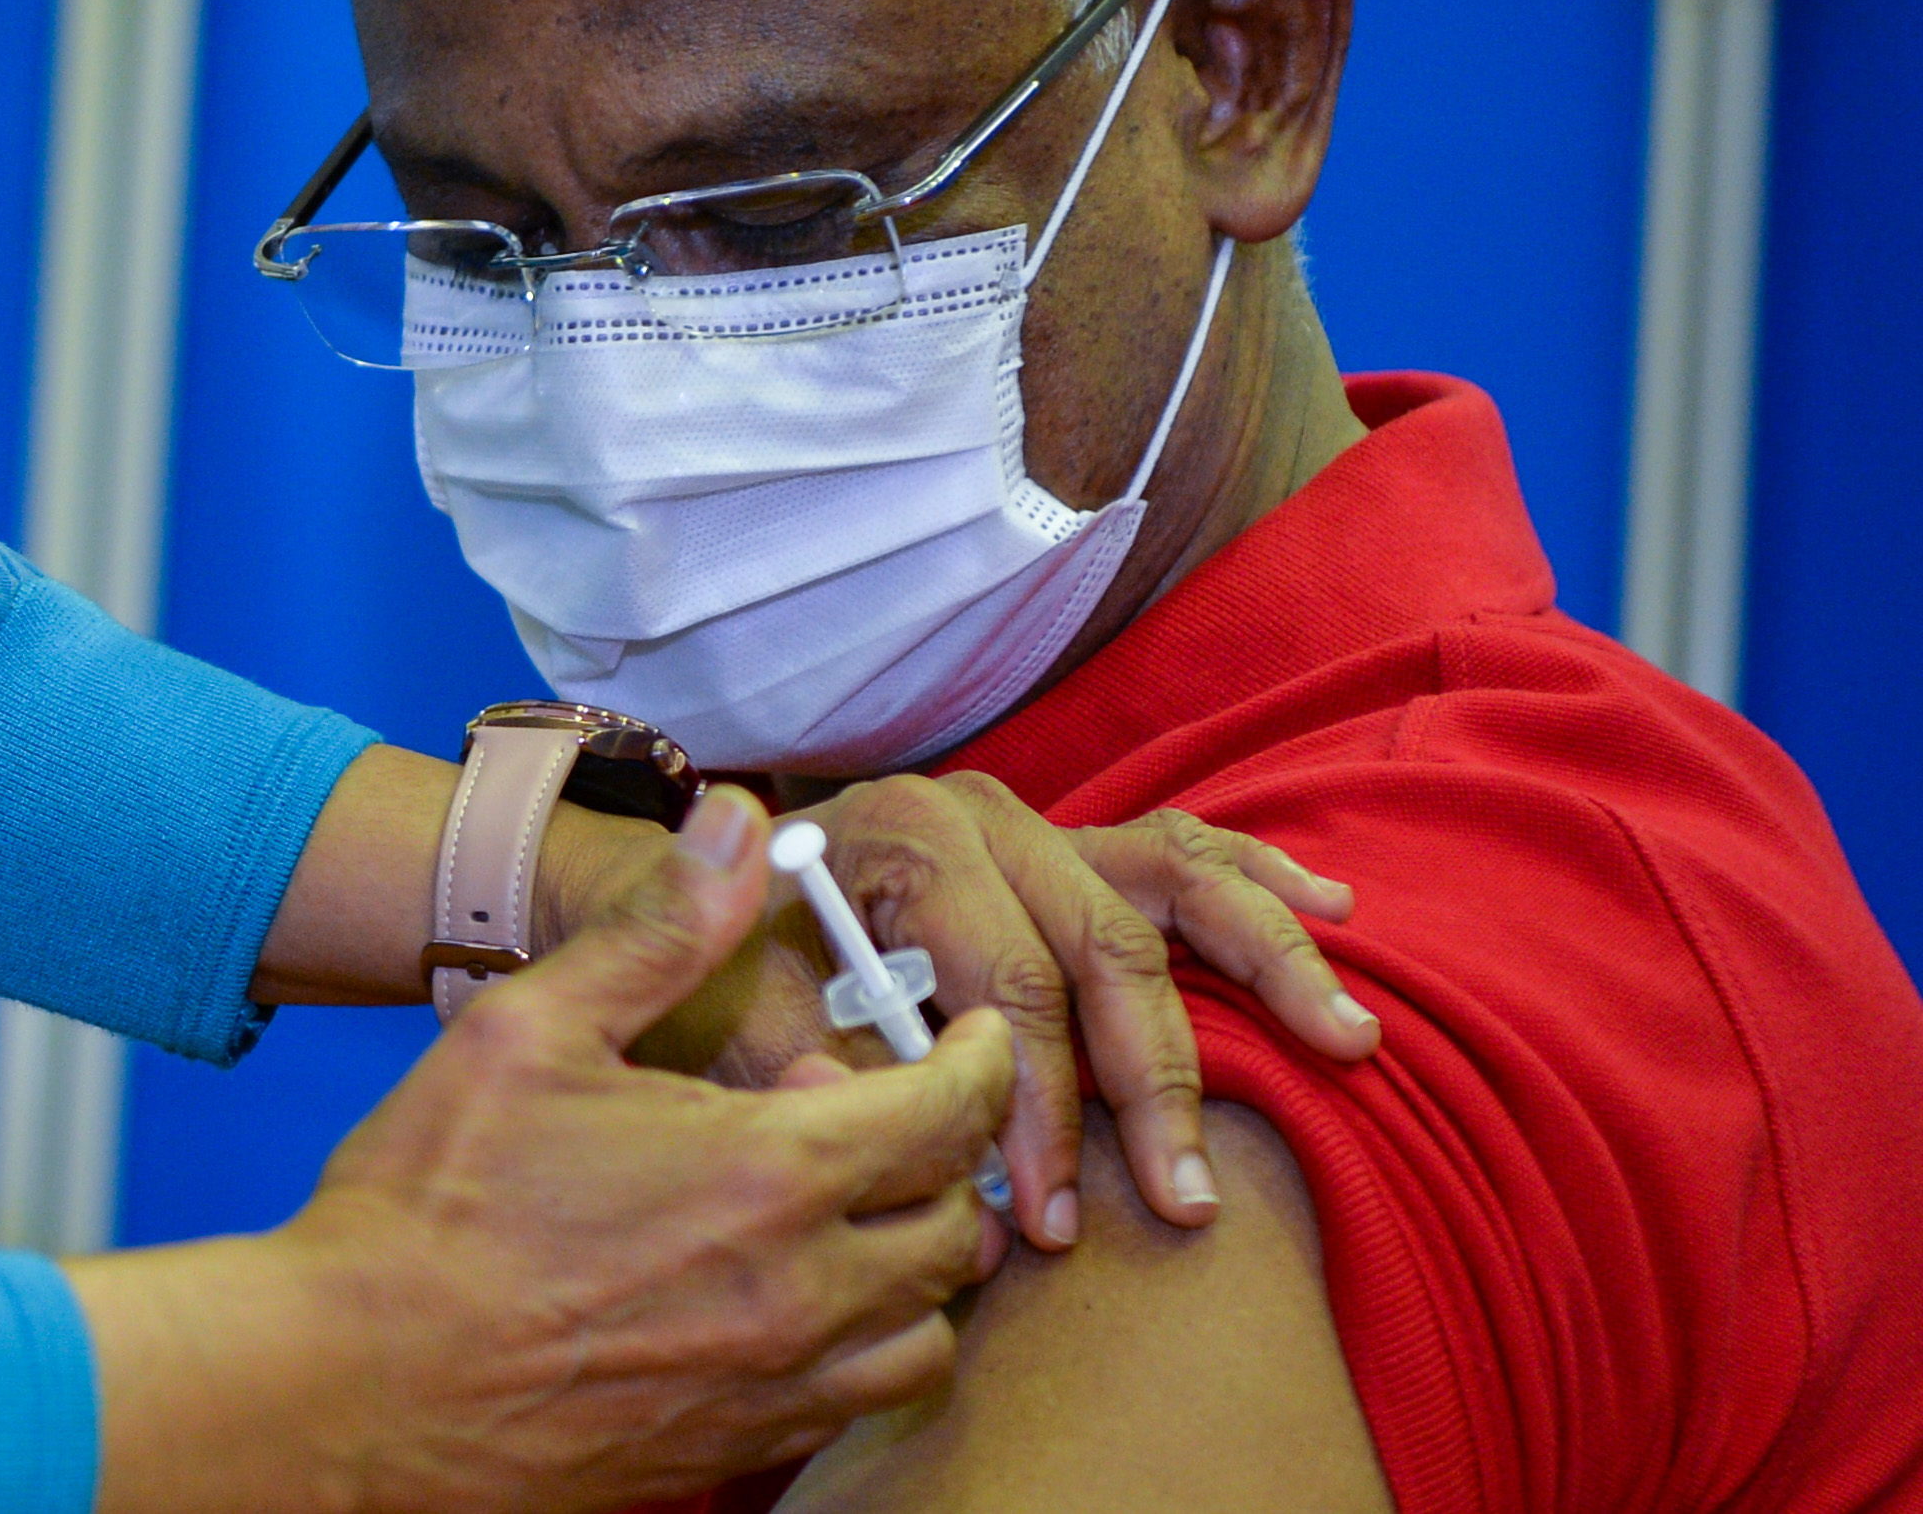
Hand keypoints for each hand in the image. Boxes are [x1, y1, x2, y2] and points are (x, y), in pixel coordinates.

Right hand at [73, 791, 1012, 1513]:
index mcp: (767, 1175)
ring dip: (908, 1266)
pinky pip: (853, 1402)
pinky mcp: (733, 1454)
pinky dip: (855, 1347)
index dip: (975, 1061)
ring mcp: (772, 1389)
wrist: (352, 1383)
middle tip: (858, 1114)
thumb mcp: (531, 1026)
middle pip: (954, 1227)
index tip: (966, 1037)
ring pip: (923, 1333)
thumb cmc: (427, 1202)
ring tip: (836, 1217)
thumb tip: (740, 825)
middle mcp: (799, 1293)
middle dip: (940, 1159)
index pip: (948, 1112)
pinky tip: (778, 1299)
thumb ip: (657, 928)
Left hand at [546, 777, 1376, 1253]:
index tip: (1052, 1218)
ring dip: (1266, 965)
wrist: (686, 889)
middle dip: (1150, 1085)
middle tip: (1184, 1200)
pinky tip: (1334, 908)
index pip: (1005, 988)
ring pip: (1170, 887)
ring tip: (1346, 1041)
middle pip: (1102, 949)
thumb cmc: (719, 963)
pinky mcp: (1071, 838)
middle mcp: (981, 814)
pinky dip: (1256, 880)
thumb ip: (817, 1069)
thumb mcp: (737, 1014)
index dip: (1037, 1112)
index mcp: (902, 838)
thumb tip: (908, 1142)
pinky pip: (1180, 850)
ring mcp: (1036, 820)